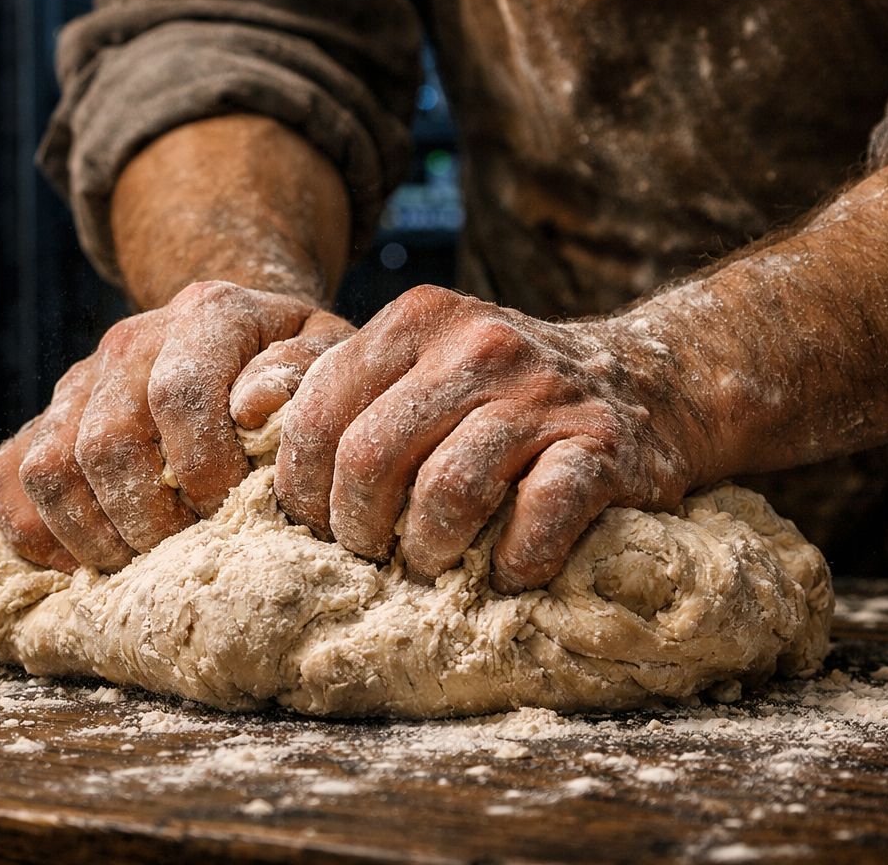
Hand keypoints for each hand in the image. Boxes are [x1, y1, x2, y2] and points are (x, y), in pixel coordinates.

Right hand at [0, 281, 352, 571]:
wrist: (239, 337)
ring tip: (143, 562)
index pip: (180, 394)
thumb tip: (254, 407)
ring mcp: (79, 380)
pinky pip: (5, 480)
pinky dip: (34, 533)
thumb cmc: (296, 366)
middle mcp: (131, 339)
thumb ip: (306, 375)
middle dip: (148, 518)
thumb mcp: (330, 355)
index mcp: (208, 313)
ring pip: (47, 469)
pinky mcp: (43, 418)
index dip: (202, 468)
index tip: (228, 509)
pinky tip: (87, 559)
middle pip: (105, 443)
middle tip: (187, 551)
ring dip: (93, 536)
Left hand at [274, 286, 713, 592]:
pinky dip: (515, 560)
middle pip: (370, 457)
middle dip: (355, 528)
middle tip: (369, 553)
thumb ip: (334, 377)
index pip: (318, 411)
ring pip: (448, 490)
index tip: (315, 523)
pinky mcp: (602, 447)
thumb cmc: (501, 390)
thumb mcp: (417, 358)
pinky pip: (541, 517)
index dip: (300, 486)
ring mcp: (543, 395)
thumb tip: (241, 406)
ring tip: (429, 564)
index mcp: (419, 319)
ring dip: (427, 551)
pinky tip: (507, 569)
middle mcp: (478, 344)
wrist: (646, 381)